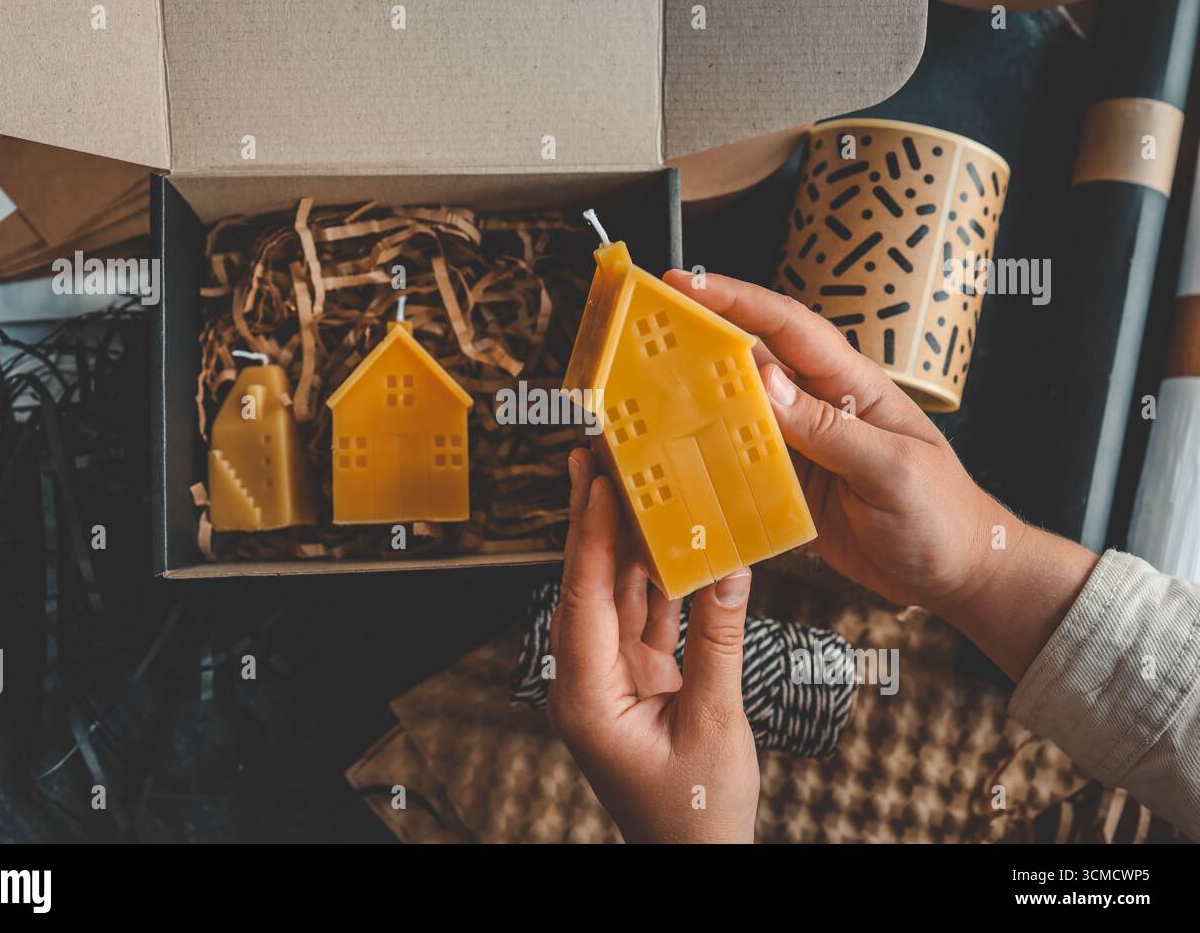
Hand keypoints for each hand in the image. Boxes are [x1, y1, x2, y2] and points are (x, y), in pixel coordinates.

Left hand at [547, 448, 759, 842]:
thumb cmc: (698, 810)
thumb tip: (731, 569)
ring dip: (622, 539)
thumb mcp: (715, 722)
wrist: (697, 856)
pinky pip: (644, 615)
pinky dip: (657, 577)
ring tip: (625, 479)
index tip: (597, 484)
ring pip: (615, 593)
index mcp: (587, 696)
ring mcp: (612, 676)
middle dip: (588, 520)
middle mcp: (587, 679)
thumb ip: (719, 641)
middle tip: (587, 458)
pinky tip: (665, 534)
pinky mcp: (638, 677)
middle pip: (587, 585)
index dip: (591, 539)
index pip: (584, 601)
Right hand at [663, 270, 1096, 679]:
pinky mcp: (794, 486)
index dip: (736, 300)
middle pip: (752, 359)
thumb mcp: (891, 470)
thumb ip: (829, 428)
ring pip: (739, 409)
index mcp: (852, 386)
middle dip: (701, 335)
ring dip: (696, 396)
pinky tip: (677, 457)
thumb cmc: (943, 516)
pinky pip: (743, 461)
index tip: (684, 283)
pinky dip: (709, 455)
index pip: (788, 328)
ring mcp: (805, 446)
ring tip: (644, 387)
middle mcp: (821, 408)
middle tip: (645, 327)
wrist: (959, 575)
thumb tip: (763, 379)